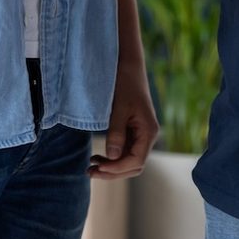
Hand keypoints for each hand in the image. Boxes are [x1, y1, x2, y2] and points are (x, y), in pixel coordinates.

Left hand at [90, 60, 158, 179]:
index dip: (117, 168)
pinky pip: (123, 151)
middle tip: (90, 172)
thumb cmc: (125, 83)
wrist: (128, 66)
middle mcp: (147, 136)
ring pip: (127, 160)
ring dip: (111, 167)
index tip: (98, 167)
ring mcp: (140, 135)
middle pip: (133, 165)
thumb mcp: (119, 108)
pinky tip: (97, 158)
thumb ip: (117, 132)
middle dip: (113, 172)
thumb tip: (112, 157)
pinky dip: (111, 157)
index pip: (136, 161)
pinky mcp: (132, 131)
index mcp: (148, 132)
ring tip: (90, 167)